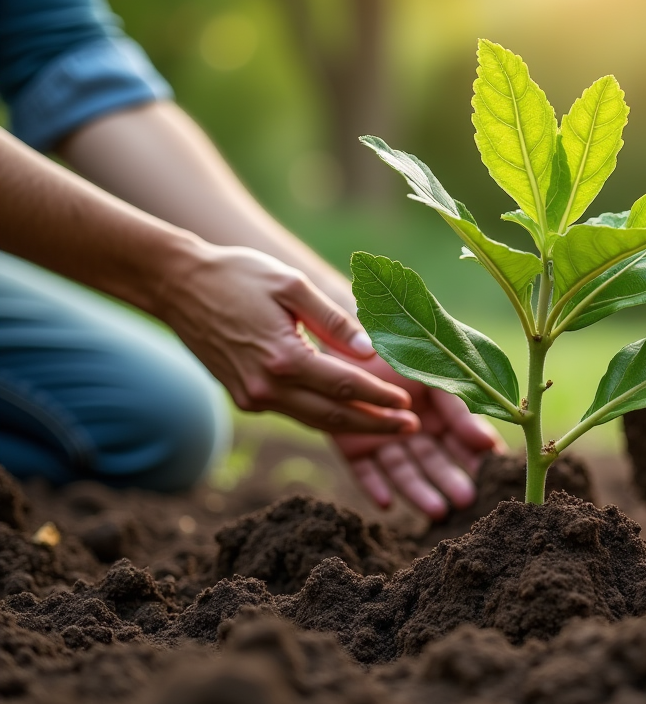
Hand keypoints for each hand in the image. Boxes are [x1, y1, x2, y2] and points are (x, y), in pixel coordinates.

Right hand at [161, 244, 419, 433]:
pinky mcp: (245, 398)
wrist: (177, 286)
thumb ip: (333, 320)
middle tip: (410, 427)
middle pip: (333, 416)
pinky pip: (294, 413)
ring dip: (352, 425)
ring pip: (313, 420)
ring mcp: (252, 397)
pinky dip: (324, 416)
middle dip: (375, 424)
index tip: (410, 404)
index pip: (345, 386)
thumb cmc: (238, 276)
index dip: (380, 398)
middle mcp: (266, 387)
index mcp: (283, 358)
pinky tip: (349, 413)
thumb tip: (370, 350)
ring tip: (389, 426)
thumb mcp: (291, 285)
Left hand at [331, 354, 505, 518]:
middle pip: (433, 460)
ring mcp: (382, 438)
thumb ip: (460, 411)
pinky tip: (386, 503)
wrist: (348, 335)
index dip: (476, 457)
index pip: (461, 440)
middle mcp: (412, 429)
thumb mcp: (437, 376)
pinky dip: (373, 486)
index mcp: (435, 412)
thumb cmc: (400, 348)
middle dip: (450, 480)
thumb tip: (489, 445)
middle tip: (466, 500)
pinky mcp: (352, 445)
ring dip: (419, 491)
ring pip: (403, 470)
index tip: (492, 475)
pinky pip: (363, 471)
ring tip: (437, 511)